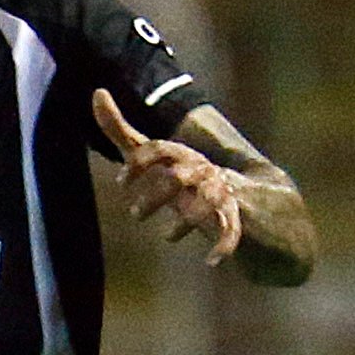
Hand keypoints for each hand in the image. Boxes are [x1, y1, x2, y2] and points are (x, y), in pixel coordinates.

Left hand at [93, 89, 241, 264]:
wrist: (259, 205)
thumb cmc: (192, 180)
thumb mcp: (156, 159)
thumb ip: (123, 130)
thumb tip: (96, 91)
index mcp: (182, 156)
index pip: (161, 148)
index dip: (139, 162)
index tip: (121, 181)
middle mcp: (204, 170)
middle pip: (180, 175)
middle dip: (155, 195)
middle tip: (134, 214)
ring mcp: (225, 193)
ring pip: (207, 200)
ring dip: (186, 219)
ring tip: (167, 236)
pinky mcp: (241, 217)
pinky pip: (235, 229)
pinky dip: (224, 245)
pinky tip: (212, 262)